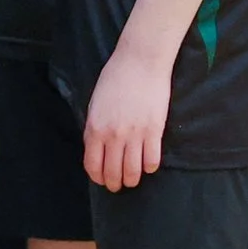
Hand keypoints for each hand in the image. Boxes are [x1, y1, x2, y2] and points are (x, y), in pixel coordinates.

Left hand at [82, 43, 170, 190]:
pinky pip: (152, 160)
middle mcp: (113, 136)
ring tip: (133, 180)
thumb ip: (95, 128)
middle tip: (118, 185)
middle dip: (114, 183)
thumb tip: (96, 149)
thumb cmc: (114, 79)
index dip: (97, 177)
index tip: (102, 179)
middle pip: (112, 172)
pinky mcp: (155, 131)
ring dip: (132, 179)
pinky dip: (150, 167)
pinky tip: (148, 166)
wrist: (139, 63)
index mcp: (94, 129)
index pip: (92, 165)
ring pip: (132, 171)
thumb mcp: (95, 105)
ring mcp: (135, 135)